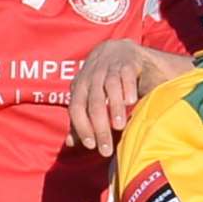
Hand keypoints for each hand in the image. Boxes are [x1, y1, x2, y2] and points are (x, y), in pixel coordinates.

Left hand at [66, 41, 189, 156]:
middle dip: (99, 127)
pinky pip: (126, 75)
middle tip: (107, 149)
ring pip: (109, 88)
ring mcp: (110, 68)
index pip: (76, 108)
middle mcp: (92, 77)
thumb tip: (71, 143)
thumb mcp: (88, 98)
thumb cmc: (101, 81)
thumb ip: (80, 120)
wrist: (119, 52)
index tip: (91, 145)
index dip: (82, 127)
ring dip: (114, 107)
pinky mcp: (127, 63)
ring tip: (119, 126)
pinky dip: (128, 87)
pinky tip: (131, 101)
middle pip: (94, 103)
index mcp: (79, 87)